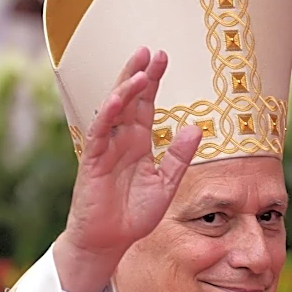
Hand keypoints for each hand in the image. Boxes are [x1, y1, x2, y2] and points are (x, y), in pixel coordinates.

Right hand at [54, 47, 202, 291]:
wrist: (110, 240)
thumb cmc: (134, 213)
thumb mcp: (166, 184)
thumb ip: (180, 158)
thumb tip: (197, 127)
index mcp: (139, 144)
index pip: (146, 106)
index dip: (153, 82)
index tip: (162, 57)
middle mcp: (122, 141)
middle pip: (130, 100)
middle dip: (140, 74)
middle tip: (151, 50)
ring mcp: (106, 149)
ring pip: (115, 110)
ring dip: (126, 88)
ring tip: (141, 67)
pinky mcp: (93, 161)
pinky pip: (100, 133)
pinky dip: (108, 114)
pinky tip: (119, 98)